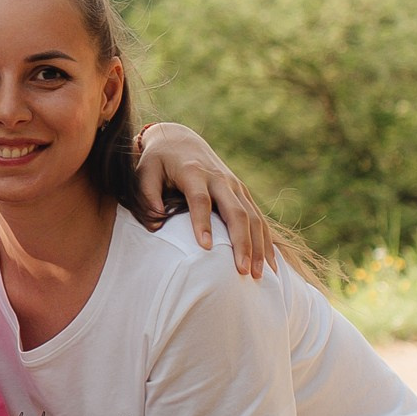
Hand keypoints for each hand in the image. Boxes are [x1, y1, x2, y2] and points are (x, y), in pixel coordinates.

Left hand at [135, 121, 276, 277]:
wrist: (181, 140)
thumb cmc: (159, 161)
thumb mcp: (145, 171)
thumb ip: (147, 195)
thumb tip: (155, 226)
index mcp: (193, 173)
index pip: (200, 199)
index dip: (202, 222)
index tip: (204, 247)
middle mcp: (219, 178)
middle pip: (236, 211)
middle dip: (242, 243)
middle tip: (242, 271)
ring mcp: (235, 185)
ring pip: (252, 217)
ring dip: (258, 246)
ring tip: (258, 275)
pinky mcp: (243, 193)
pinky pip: (259, 218)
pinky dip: (266, 241)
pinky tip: (270, 263)